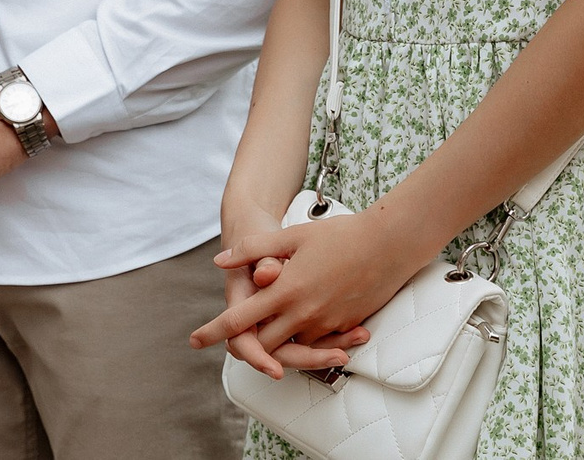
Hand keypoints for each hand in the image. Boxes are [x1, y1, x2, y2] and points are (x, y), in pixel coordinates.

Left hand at [191, 211, 420, 376]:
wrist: (388, 245)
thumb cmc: (339, 235)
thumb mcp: (292, 236)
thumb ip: (254, 250)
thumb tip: (220, 260)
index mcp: (284, 291)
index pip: (239, 321)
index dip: (213, 331)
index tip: (195, 340)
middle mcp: (302, 314)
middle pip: (263, 344)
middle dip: (247, 346)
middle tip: (235, 339)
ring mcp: (325, 324)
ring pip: (291, 348)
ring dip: (278, 345)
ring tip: (272, 330)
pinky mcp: (343, 327)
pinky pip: (317, 344)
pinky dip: (307, 341)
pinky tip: (305, 325)